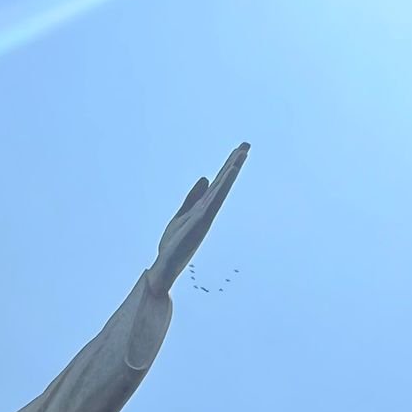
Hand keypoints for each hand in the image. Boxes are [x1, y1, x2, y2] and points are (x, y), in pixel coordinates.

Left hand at [149, 142, 249, 294]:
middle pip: (222, 182)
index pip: (217, 183)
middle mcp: (207, 210)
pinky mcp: (201, 221)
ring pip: (221, 189)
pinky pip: (213, 200)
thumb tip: (205, 178)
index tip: (238, 150)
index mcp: (202, 208)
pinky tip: (228, 173)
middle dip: (233, 163)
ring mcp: (205, 215)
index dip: (227, 167)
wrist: (165, 267)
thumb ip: (193, 197)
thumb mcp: (182, 214)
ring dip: (231, 171)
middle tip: (246, 144)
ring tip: (241, 153)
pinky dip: (222, 186)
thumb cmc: (173, 245)